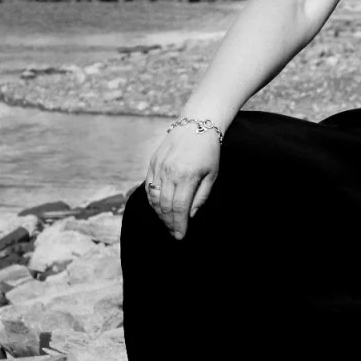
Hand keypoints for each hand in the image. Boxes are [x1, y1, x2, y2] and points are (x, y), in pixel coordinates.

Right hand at [143, 125, 220, 240]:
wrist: (196, 124)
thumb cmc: (208, 151)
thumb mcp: (212, 174)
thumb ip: (201, 196)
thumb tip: (190, 214)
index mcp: (186, 176)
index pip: (179, 208)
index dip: (179, 224)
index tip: (181, 236)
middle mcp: (169, 172)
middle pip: (165, 206)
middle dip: (169, 223)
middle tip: (174, 233)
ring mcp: (159, 167)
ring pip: (153, 198)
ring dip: (159, 214)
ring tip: (167, 223)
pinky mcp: (152, 163)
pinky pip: (148, 186)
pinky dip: (151, 200)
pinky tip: (158, 207)